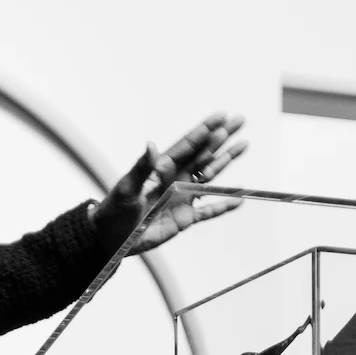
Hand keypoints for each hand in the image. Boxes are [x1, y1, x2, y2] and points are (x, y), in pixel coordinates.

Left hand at [93, 112, 249, 253]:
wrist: (112, 237)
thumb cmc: (115, 209)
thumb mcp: (127, 187)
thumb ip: (142, 167)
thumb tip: (151, 145)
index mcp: (162, 168)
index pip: (188, 145)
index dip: (205, 130)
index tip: (221, 117)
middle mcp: (175, 179)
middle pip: (204, 154)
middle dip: (222, 138)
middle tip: (240, 121)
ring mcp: (182, 198)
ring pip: (210, 176)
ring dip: (226, 162)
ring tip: (243, 145)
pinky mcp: (185, 218)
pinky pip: (209, 210)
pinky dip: (224, 204)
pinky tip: (239, 197)